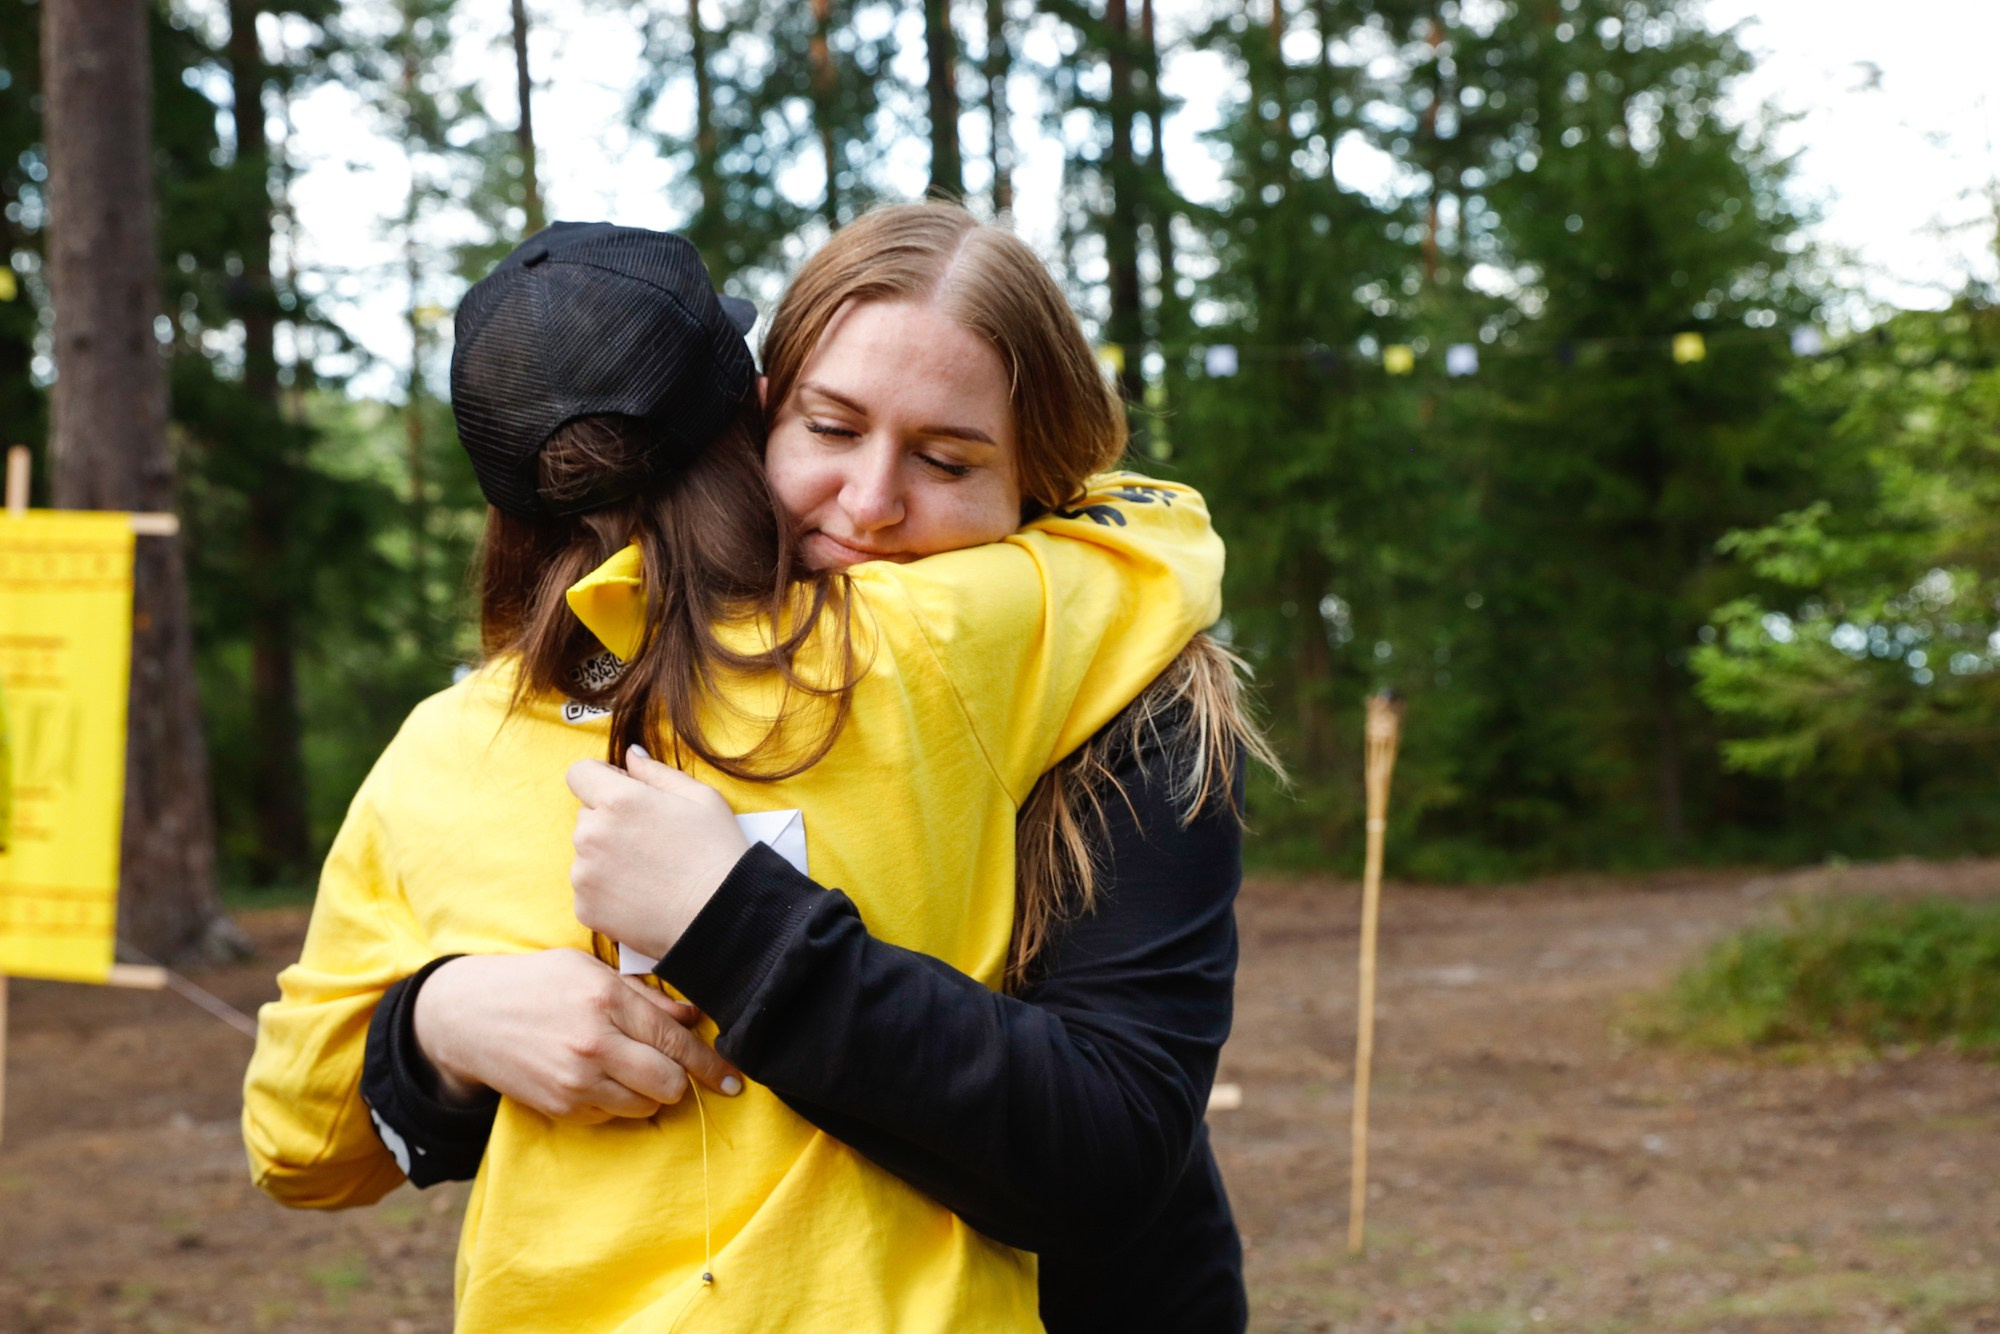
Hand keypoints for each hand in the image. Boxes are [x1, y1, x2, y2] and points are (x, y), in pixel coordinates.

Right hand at [411, 949, 743, 1123]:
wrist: (467, 1016)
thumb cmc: (536, 983)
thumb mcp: (590, 970)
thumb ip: (646, 997)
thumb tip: (695, 1016)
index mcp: (606, 999)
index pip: (676, 1040)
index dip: (711, 1064)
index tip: (733, 1079)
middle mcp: (594, 1042)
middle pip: (669, 1084)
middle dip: (678, 1079)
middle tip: (667, 1065)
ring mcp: (576, 1080)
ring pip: (645, 1106)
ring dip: (648, 1093)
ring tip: (627, 1067)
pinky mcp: (561, 1106)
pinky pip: (612, 1115)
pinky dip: (616, 1101)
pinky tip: (596, 1076)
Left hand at [567, 746, 749, 961]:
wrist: (720, 918)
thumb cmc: (716, 854)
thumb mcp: (700, 798)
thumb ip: (656, 772)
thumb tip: (630, 756)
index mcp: (617, 800)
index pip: (580, 774)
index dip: (600, 779)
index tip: (620, 792)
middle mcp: (591, 834)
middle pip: (586, 815)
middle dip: (610, 821)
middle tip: (649, 841)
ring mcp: (584, 874)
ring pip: (587, 853)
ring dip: (607, 857)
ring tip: (649, 873)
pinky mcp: (585, 907)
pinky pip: (589, 888)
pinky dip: (608, 890)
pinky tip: (641, 895)